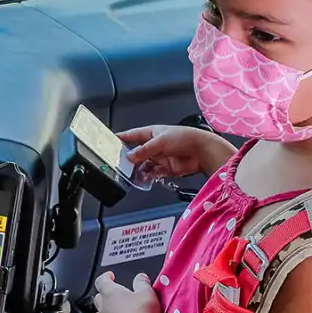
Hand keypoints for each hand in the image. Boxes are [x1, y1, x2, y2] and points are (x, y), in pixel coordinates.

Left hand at [93, 272, 162, 312]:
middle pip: (98, 298)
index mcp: (111, 293)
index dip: (105, 278)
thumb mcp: (147, 293)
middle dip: (105, 296)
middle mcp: (103, 308)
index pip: (101, 281)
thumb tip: (140, 278)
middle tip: (116, 296)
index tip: (110, 277)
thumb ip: (142, 283)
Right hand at [119, 125, 234, 178]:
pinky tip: (143, 179)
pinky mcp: (165, 169)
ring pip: (143, 165)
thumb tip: (129, 156)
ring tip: (131, 174)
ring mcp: (159, 158)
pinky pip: (152, 174)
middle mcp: (154, 145)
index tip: (110, 142)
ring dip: (137, 170)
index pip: (132, 135)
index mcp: (151, 133)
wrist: (202, 151)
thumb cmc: (184, 138)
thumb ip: (144, 150)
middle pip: (136, 153)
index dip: (121, 138)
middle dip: (129, 159)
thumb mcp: (160, 141)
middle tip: (119, 165)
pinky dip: (147, 177)